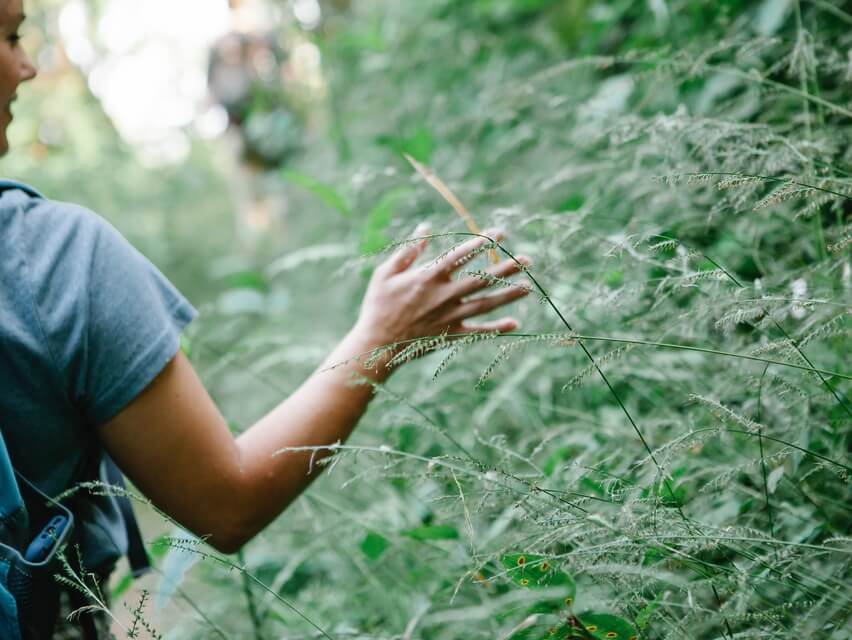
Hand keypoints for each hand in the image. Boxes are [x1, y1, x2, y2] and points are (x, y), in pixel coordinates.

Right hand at [353, 224, 531, 360]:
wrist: (377, 344)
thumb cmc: (378, 305)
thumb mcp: (386, 273)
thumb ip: (409, 251)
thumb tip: (425, 228)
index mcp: (428, 277)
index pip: (460, 255)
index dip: (481, 243)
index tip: (499, 234)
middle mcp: (444, 296)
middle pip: (481, 279)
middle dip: (505, 268)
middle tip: (527, 259)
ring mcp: (449, 316)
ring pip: (485, 303)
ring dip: (508, 295)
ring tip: (528, 286)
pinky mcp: (451, 334)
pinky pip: (478, 331)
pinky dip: (497, 328)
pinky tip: (515, 323)